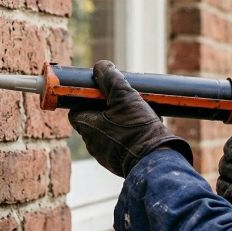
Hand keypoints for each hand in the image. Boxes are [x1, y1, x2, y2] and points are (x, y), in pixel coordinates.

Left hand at [68, 60, 192, 176]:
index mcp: (87, 126)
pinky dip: (127, 136)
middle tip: (123, 102)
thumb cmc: (137, 128)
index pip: (76, 109)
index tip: (101, 93)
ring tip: (137, 115)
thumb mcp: (124, 95)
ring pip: (107, 133)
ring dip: (118, 123)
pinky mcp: (118, 164)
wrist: (155, 160)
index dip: (87, 99)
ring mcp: (104, 156)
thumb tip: (100, 66)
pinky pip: (119, 145)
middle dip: (107, 110)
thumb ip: (110, 78)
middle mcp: (91, 143)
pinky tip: (142, 130)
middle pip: (93, 120)